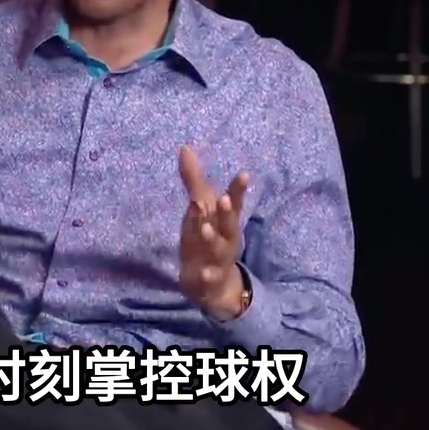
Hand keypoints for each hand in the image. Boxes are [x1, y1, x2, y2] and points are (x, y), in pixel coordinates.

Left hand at [177, 146, 250, 320]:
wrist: (212, 282)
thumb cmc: (208, 236)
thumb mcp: (200, 208)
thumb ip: (193, 180)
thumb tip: (184, 147)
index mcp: (224, 220)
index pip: (233, 202)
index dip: (238, 189)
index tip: (244, 173)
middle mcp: (225, 237)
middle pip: (229, 223)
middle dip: (227, 212)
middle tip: (223, 199)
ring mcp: (218, 258)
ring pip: (218, 248)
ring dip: (213, 239)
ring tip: (205, 229)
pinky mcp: (209, 277)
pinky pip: (209, 276)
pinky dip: (207, 275)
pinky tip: (202, 272)